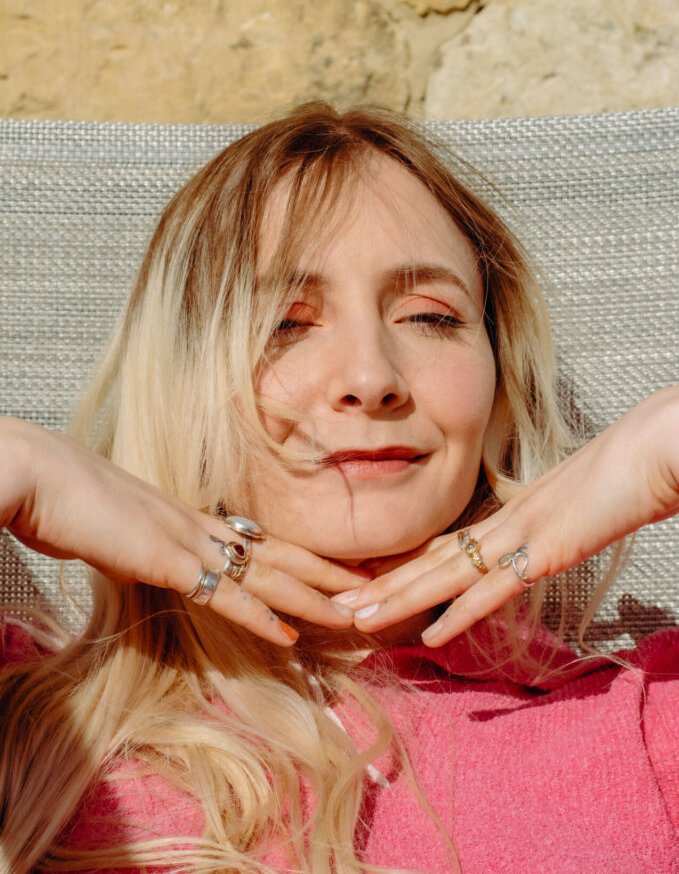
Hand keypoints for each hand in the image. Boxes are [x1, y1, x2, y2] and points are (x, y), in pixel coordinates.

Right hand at [0, 418, 365, 646]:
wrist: (40, 478)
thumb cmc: (66, 501)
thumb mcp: (114, 531)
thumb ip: (140, 548)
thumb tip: (146, 561)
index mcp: (188, 517)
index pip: (257, 540)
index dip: (297, 556)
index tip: (329, 569)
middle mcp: (198, 525)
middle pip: (278, 550)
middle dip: (326, 572)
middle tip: (369, 585)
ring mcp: (187, 540)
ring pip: (267, 572)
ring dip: (312, 597)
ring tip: (352, 612)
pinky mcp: (168, 560)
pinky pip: (224, 594)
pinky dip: (260, 618)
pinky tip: (289, 636)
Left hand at [331, 387, 678, 645]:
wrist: (655, 450)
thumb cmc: (626, 472)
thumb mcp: (577, 503)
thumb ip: (550, 524)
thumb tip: (537, 542)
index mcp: (513, 512)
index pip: (447, 546)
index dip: (405, 568)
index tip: (369, 585)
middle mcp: (507, 521)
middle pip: (432, 560)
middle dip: (382, 586)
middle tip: (334, 605)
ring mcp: (524, 533)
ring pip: (446, 572)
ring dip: (398, 599)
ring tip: (356, 619)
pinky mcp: (547, 548)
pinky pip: (494, 587)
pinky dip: (459, 613)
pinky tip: (429, 635)